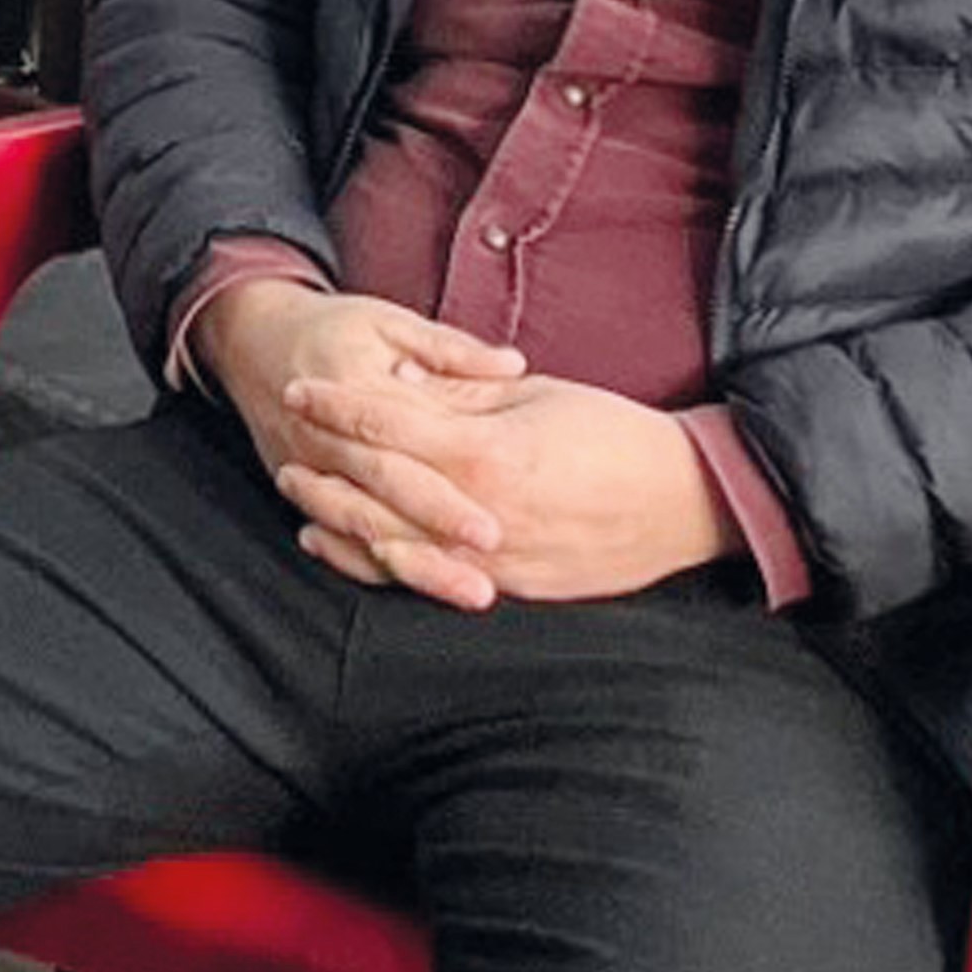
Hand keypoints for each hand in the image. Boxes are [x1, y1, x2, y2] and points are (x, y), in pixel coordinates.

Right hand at [188, 278, 531, 583]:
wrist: (248, 337)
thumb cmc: (331, 327)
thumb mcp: (389, 321)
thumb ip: (451, 349)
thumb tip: (513, 365)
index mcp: (352, 385)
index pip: (407, 441)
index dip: (450, 479)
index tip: (497, 516)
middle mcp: (323, 433)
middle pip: (384, 489)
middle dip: (437, 529)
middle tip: (494, 555)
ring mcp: (305, 463)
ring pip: (360, 524)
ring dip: (415, 562)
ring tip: (469, 589)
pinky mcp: (298, 482)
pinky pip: (334, 533)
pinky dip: (372, 561)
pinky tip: (413, 582)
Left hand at [275, 371, 736, 608]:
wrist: (685, 503)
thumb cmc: (615, 437)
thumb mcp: (536, 398)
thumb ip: (463, 396)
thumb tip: (401, 383)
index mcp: (487, 454)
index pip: (389, 425)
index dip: (337, 404)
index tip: (301, 388)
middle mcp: (479, 513)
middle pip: (374, 485)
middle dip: (323, 456)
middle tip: (285, 432)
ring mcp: (489, 559)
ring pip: (384, 540)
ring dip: (332, 511)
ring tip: (295, 486)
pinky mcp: (504, 588)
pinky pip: (418, 579)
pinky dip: (367, 559)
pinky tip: (335, 541)